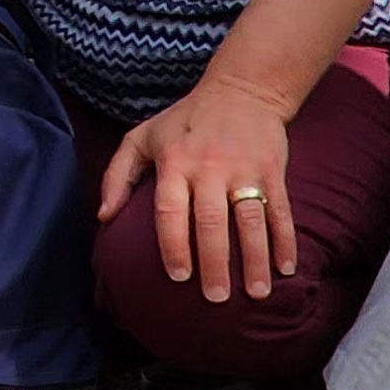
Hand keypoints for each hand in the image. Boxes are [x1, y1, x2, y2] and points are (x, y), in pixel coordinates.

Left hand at [101, 73, 302, 303]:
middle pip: (211, 223)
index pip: (170, 210)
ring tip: (257, 294)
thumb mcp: (142, 137)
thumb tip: (102, 217)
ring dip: (255, 260)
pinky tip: (286, 269)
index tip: (178, 277)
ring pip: (250, 222)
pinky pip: (281, 212)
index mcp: (174, 162)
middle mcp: (208, 168)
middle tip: (216, 298)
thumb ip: (118, 175)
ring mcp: (244, 170)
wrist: (241, 91)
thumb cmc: (183, 121)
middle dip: (214, 263)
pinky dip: (285, 242)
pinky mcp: (274, 172)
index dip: (173, 245)